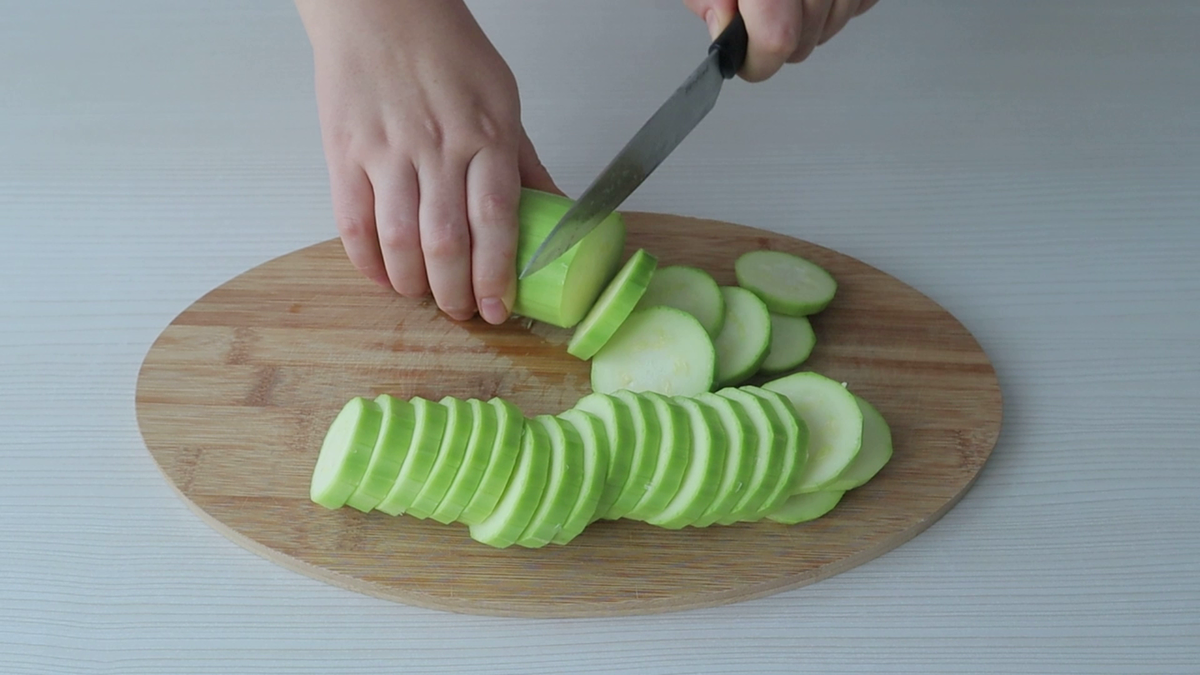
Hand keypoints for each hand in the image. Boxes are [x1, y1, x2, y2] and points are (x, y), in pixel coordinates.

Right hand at [295, 0, 559, 323]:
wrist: (379, 8)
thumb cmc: (446, 51)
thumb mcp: (503, 100)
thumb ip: (524, 161)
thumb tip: (556, 210)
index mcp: (485, 134)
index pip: (494, 219)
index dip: (497, 273)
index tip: (499, 308)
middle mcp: (436, 146)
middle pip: (446, 240)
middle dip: (455, 291)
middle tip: (463, 311)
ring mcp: (386, 151)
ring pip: (399, 239)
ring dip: (414, 283)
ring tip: (426, 297)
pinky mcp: (344, 153)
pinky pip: (352, 222)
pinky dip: (368, 261)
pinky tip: (385, 277)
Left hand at [683, 0, 879, 80]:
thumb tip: (722, 31)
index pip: (777, 37)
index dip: (756, 60)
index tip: (742, 59)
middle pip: (806, 40)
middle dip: (778, 43)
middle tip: (756, 18)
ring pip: (835, 27)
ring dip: (808, 25)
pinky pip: (858, 6)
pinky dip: (835, 7)